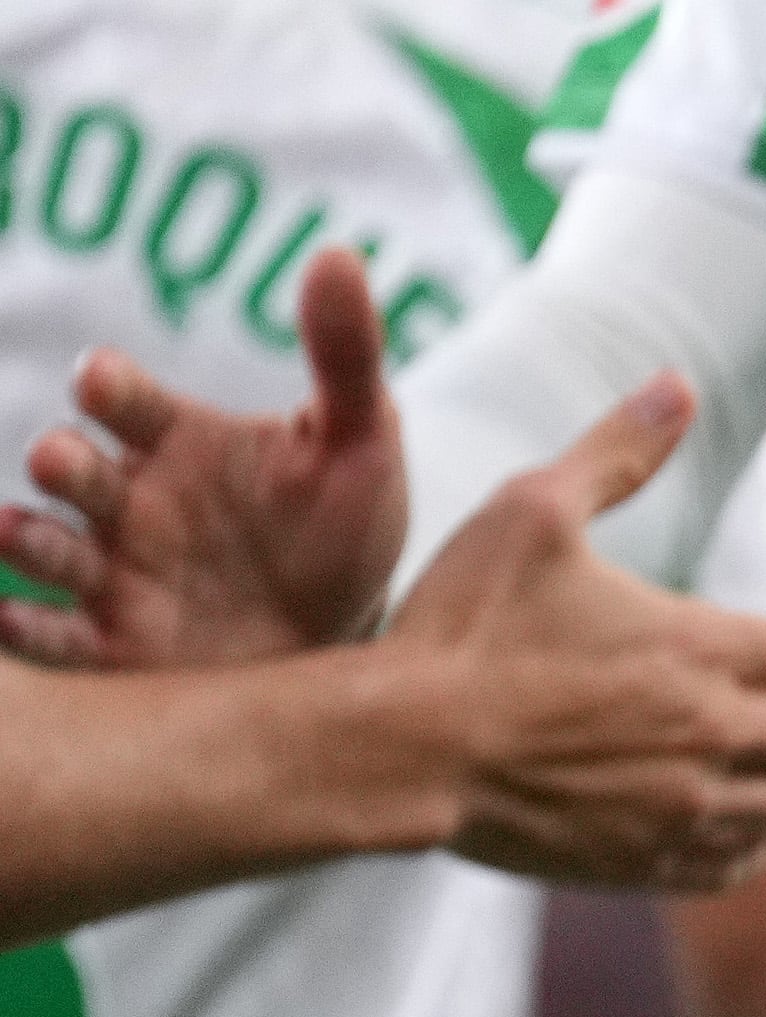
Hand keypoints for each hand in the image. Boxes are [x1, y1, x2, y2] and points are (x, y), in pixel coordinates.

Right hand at [0, 249, 406, 666]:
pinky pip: (54, 635)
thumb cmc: (340, 526)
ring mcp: (116, 571)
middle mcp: (129, 499)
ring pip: (48, 546)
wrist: (353, 635)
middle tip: (58, 461)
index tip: (103, 381)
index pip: (125, 398)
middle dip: (61, 461)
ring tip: (8, 530)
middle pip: (73, 469)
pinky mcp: (117, 644)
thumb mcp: (360, 443)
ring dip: (22, 537)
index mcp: (175, 440)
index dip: (111, 386)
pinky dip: (20, 626)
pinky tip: (4, 618)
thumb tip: (339, 253)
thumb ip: (345, 356)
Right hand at [386, 376, 765, 891]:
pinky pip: (739, 860)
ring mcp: (685, 806)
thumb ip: (615, 453)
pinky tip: (763, 828)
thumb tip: (675, 386)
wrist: (402, 746)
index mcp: (702, 650)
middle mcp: (714, 735)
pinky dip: (765, 841)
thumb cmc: (462, 625)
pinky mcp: (647, 860)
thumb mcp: (534, 510)